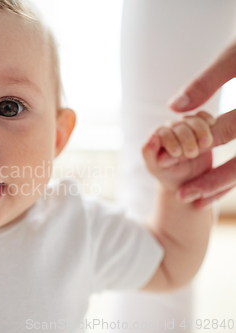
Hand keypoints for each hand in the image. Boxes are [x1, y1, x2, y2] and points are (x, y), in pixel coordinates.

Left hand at [142, 111, 214, 203]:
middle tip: (191, 154)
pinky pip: (203, 116)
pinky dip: (207, 118)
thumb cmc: (168, 174)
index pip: (162, 132)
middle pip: (178, 125)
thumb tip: (152, 136)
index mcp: (156, 136)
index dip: (170, 141)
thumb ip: (148, 153)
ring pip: (192, 120)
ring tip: (205, 144)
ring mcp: (186, 126)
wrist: (188, 181)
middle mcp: (170, 128)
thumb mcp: (155, 168)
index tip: (177, 154)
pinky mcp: (200, 127)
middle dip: (186, 138)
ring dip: (200, 130)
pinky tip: (212, 125)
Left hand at [168, 38, 235, 207]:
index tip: (174, 160)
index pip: (231, 129)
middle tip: (183, 196)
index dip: (202, 144)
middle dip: (215, 180)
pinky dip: (234, 177)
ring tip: (197, 201)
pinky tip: (218, 187)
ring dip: (225, 184)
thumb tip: (173, 108)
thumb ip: (208, 80)